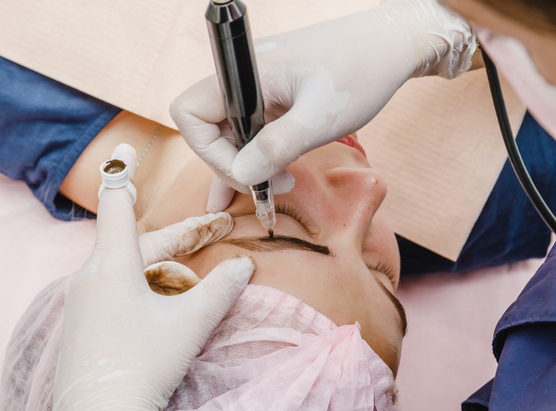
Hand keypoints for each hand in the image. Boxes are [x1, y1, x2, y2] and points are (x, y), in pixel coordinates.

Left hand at [52, 144, 254, 410]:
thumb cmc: (143, 365)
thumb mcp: (189, 324)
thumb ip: (219, 290)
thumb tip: (243, 266)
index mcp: (111, 264)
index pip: (118, 203)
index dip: (124, 170)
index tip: (127, 145)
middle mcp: (89, 276)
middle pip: (138, 244)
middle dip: (179, 239)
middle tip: (217, 231)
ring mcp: (80, 302)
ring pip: (127, 271)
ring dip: (162, 271)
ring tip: (194, 287)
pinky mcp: (79, 325)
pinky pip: (114, 294)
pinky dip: (142, 292)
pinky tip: (162, 314)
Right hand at [170, 0, 475, 211]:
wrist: (392, 45)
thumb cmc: (361, 70)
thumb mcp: (322, 115)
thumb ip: (279, 144)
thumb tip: (241, 174)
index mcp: (245, 74)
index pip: (190, 114)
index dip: (209, 151)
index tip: (249, 172)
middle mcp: (243, 80)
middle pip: (206, 130)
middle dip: (232, 165)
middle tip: (274, 186)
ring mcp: (256, 91)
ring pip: (228, 135)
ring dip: (245, 166)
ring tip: (270, 193)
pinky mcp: (272, 100)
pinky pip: (249, 132)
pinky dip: (253, 158)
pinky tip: (257, 184)